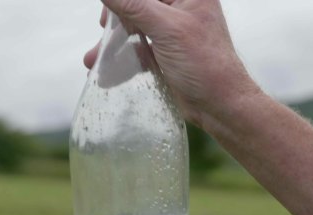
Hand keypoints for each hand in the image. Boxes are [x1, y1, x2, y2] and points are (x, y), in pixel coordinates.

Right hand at [84, 0, 257, 126]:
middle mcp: (179, 6)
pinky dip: (121, 57)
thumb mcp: (166, 28)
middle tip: (103, 28)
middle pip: (137, 4)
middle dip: (115, 18)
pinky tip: (105, 72)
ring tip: (93, 59)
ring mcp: (171, 30)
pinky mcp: (164, 53)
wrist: (219, 105)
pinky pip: (136, 47)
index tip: (107, 10)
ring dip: (112, 42)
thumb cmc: (204, 63)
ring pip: (133, 25)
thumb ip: (133, 4)